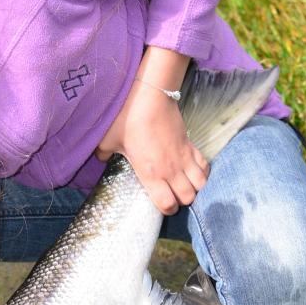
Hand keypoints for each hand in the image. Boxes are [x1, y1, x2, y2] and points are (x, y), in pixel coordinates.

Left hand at [95, 80, 208, 213]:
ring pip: (200, 184)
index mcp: (151, 174)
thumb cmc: (127, 119)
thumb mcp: (108, 140)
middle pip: (188, 197)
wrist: (150, 96)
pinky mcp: (191, 145)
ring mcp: (183, 157)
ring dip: (195, 187)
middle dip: (182, 200)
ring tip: (185, 184)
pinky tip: (193, 171)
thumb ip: (103, 154)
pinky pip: (205, 166)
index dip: (166, 209)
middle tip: (173, 194)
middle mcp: (171, 170)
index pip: (168, 204)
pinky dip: (203, 172)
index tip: (161, 204)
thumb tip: (100, 159)